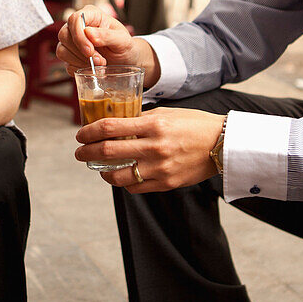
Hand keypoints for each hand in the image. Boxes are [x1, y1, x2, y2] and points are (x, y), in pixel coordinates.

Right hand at [56, 5, 136, 71]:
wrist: (125, 60)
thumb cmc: (124, 46)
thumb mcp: (122, 40)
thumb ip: (107, 35)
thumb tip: (89, 33)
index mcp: (91, 15)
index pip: (75, 19)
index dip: (79, 36)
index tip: (90, 50)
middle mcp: (78, 26)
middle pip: (64, 35)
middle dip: (81, 52)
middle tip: (100, 60)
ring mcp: (72, 41)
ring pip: (62, 50)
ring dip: (80, 61)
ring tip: (99, 64)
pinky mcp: (70, 55)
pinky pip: (66, 63)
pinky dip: (79, 68)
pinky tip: (92, 68)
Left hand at [75, 107, 224, 192]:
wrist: (223, 143)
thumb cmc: (194, 124)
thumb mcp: (167, 113)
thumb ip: (142, 119)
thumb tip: (117, 124)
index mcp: (153, 124)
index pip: (109, 127)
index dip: (89, 131)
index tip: (80, 134)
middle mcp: (154, 146)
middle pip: (107, 151)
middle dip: (86, 152)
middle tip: (79, 152)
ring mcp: (160, 168)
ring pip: (118, 175)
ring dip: (102, 172)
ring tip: (98, 168)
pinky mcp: (166, 183)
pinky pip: (135, 187)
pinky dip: (123, 182)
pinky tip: (121, 175)